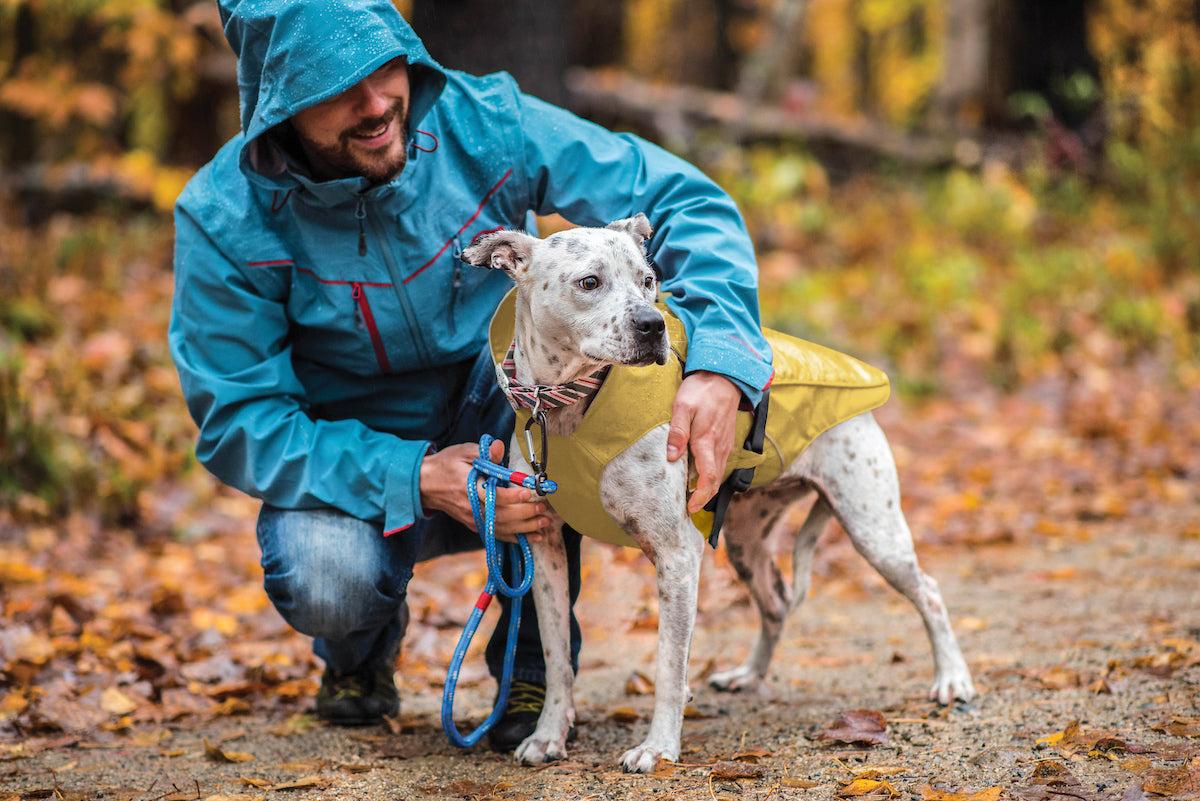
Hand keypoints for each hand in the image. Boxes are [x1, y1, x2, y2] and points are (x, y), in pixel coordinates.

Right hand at [419, 441, 551, 542]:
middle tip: (544, 509)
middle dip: (525, 514)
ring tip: (544, 523)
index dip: (513, 496)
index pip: (493, 495)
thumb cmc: (447, 465)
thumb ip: (485, 453)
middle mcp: (471, 507)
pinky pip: (497, 535)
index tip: (529, 492)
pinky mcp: (474, 525)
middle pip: (501, 516)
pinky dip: (515, 537)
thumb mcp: (464, 452)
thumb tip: (500, 447)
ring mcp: (473, 519)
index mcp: (468, 487)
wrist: (426, 484)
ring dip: (525, 528)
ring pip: (502, 528)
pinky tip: (531, 537)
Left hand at [666, 371, 740, 513]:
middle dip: (703, 498)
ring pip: (718, 474)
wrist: (726, 377)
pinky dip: (710, 476)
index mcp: (707, 441)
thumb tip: (671, 457)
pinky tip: (697, 477)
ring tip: (689, 496)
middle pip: (715, 481)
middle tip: (686, 507)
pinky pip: (720, 465)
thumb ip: (677, 431)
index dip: (700, 496)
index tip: (690, 507)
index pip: (708, 477)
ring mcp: (725, 445)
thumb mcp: (682, 405)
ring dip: (706, 488)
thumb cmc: (702, 390)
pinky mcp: (726, 442)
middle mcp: (719, 447)